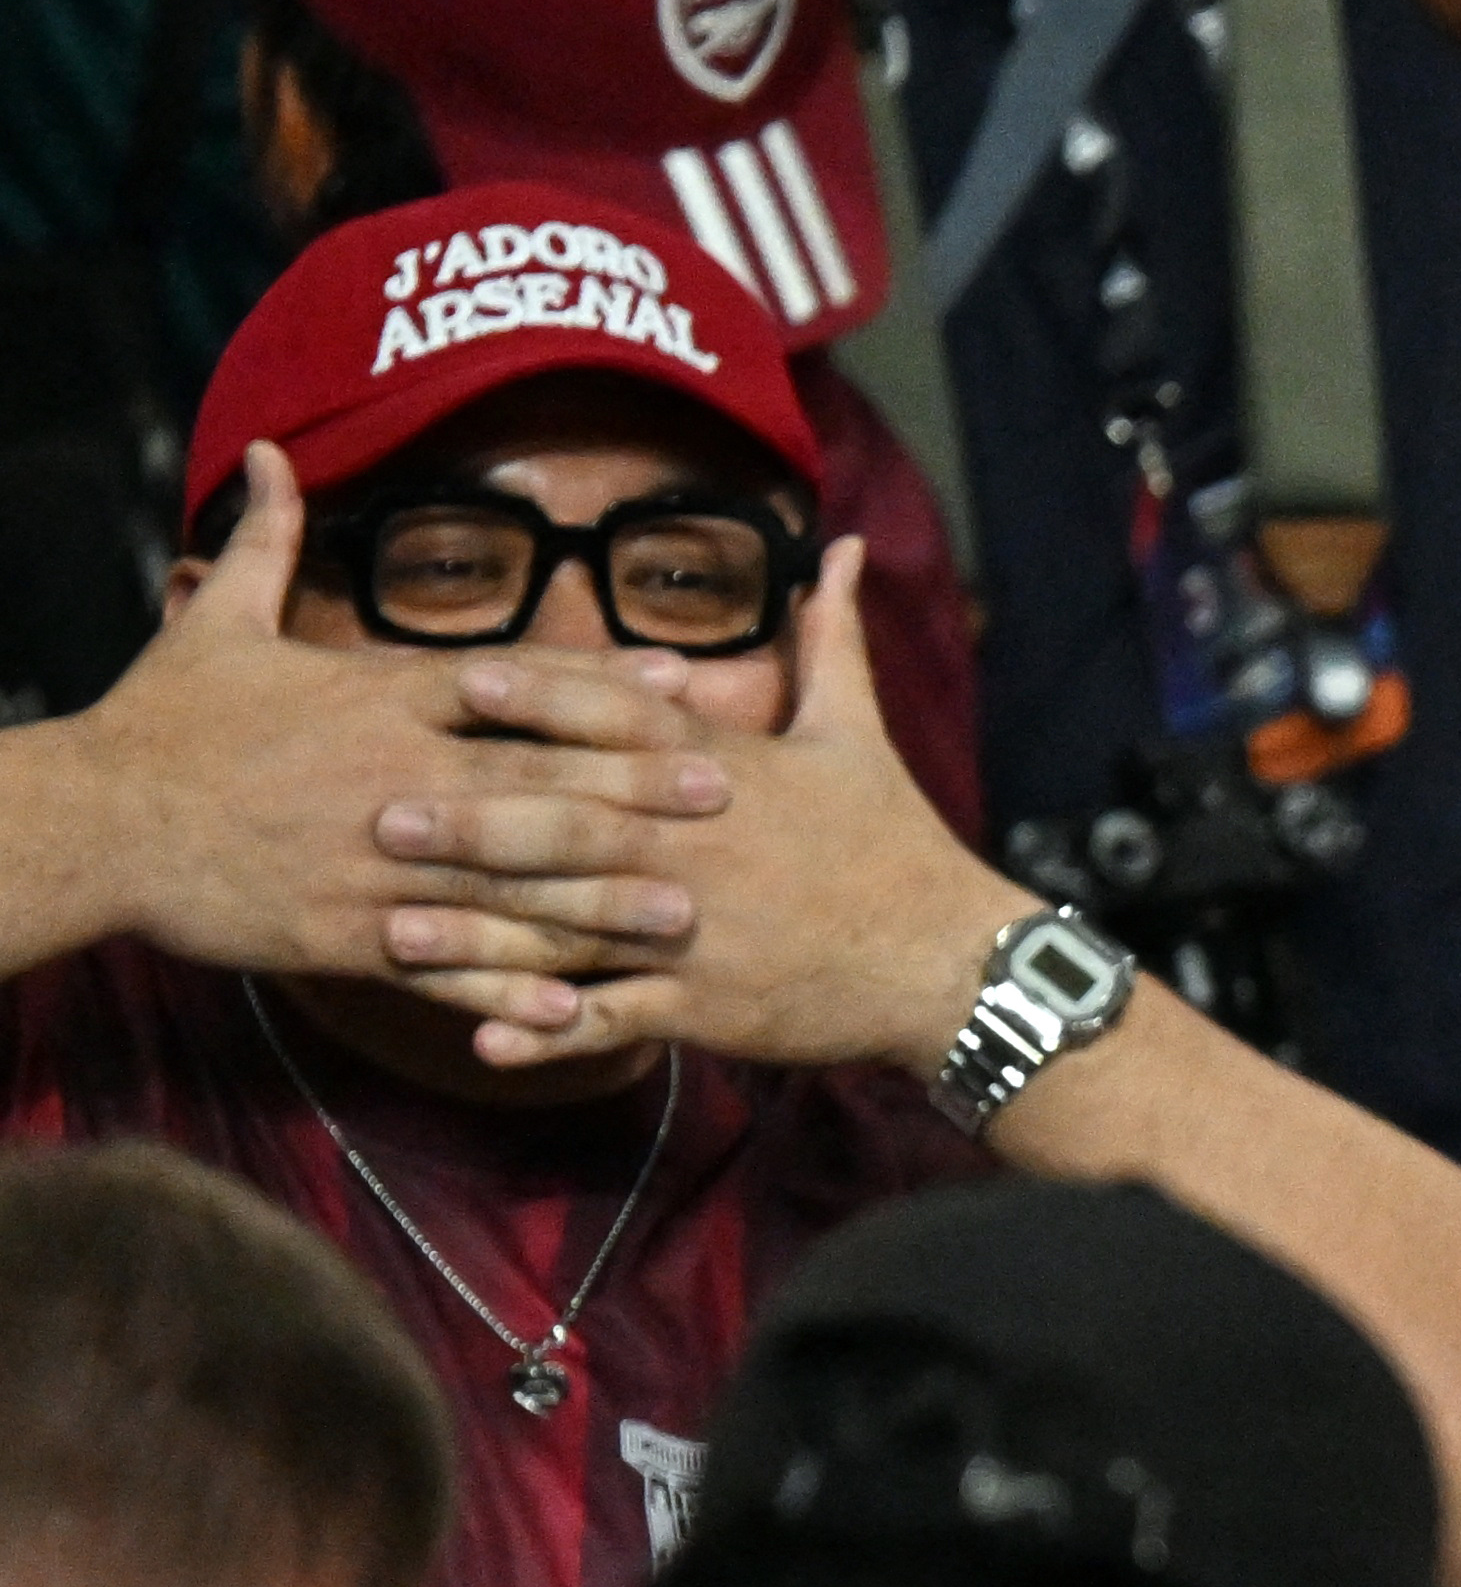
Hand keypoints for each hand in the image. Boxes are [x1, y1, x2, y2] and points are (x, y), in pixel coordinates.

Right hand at [69, 445, 726, 989]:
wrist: (93, 822)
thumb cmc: (161, 722)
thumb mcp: (216, 625)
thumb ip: (265, 541)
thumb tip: (271, 453)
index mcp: (375, 702)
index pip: (511, 687)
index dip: (601, 685)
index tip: (683, 684)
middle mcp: (390, 780)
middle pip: (532, 782)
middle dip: (633, 790)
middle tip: (727, 795)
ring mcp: (372, 864)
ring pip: (507, 885)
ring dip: (598, 902)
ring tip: (683, 913)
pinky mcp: (342, 935)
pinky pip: (444, 968)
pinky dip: (508, 990)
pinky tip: (577, 1011)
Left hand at [400, 540, 1027, 1073]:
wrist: (951, 961)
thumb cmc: (896, 839)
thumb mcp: (860, 733)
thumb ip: (830, 637)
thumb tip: (845, 544)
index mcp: (726, 773)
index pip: (624, 724)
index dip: (545, 700)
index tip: (462, 680)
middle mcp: (699, 848)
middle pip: (575, 828)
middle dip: (478, 822)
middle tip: (383, 814)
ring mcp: (699, 931)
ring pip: (573, 932)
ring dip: (482, 935)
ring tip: (395, 933)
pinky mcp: (710, 1005)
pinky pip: (617, 1020)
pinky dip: (551, 1034)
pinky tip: (481, 1043)